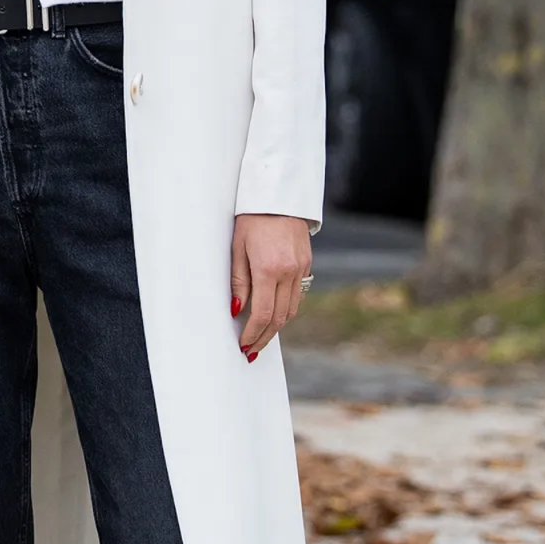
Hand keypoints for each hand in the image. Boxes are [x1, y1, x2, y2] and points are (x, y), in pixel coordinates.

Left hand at [231, 213, 311, 358]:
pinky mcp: (307, 264)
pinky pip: (298, 294)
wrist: (279, 193)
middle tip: (251, 350)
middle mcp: (289, 272)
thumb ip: (239, 281)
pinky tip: (274, 313)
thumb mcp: (237, 248)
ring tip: (261, 336)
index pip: (263, 314)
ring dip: (277, 326)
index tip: (243, 345)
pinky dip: (286, 308)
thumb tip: (237, 310)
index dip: (253, 334)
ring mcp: (301, 268)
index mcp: (269, 269)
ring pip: (292, 309)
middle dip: (264, 337)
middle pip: (279, 318)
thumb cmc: (252, 218)